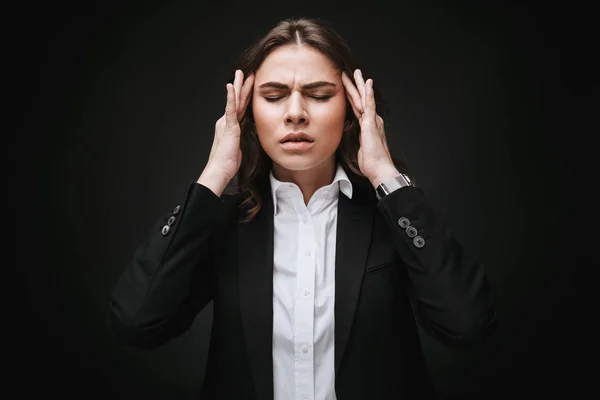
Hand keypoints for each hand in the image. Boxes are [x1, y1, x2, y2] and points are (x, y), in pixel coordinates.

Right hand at [201, 70, 253, 190]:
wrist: (220, 169)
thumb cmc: (229, 162)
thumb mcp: (243, 146)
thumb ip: (247, 137)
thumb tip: (256, 133)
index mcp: (231, 126)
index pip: (241, 107)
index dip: (245, 95)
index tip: (250, 84)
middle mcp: (227, 121)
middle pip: (238, 100)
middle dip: (242, 85)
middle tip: (247, 71)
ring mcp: (227, 123)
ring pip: (235, 101)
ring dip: (238, 86)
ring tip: (241, 73)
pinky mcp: (228, 127)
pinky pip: (230, 109)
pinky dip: (231, 97)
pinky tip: (231, 86)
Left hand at [342, 69, 399, 187]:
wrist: (379, 168)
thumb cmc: (371, 162)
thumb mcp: (361, 148)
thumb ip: (358, 139)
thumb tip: (352, 138)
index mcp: (368, 125)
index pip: (357, 107)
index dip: (352, 96)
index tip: (347, 86)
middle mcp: (371, 120)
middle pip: (360, 99)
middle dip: (355, 85)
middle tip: (350, 72)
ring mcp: (372, 120)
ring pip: (363, 98)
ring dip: (359, 84)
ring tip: (355, 72)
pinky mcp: (371, 122)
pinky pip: (369, 104)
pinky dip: (367, 92)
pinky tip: (366, 82)